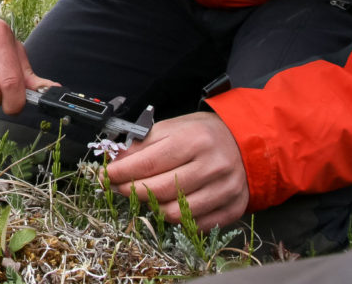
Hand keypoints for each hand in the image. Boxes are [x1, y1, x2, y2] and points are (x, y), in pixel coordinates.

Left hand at [104, 112, 248, 229]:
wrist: (245, 142)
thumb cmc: (203, 134)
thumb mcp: (173, 127)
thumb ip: (144, 143)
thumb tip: (117, 159)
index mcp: (194, 140)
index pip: (149, 163)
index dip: (123, 172)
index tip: (106, 176)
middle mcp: (211, 165)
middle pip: (161, 190)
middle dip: (133, 191)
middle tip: (120, 188)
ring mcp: (224, 189)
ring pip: (176, 213)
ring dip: (154, 207)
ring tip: (148, 196)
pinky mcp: (233, 208)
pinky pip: (196, 224)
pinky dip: (177, 218)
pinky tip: (170, 205)